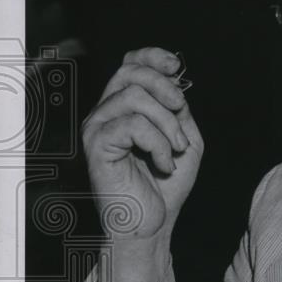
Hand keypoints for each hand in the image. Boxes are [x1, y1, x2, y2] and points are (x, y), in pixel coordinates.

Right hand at [81, 47, 202, 241]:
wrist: (152, 224)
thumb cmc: (165, 187)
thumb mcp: (184, 140)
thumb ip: (178, 111)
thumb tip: (175, 84)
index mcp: (125, 108)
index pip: (130, 64)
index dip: (152, 57)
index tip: (175, 66)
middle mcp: (106, 113)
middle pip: (131, 73)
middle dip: (166, 89)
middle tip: (182, 115)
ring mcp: (98, 128)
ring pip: (134, 97)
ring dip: (167, 124)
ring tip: (176, 150)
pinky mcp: (97, 145)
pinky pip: (132, 125)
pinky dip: (158, 144)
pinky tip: (165, 164)